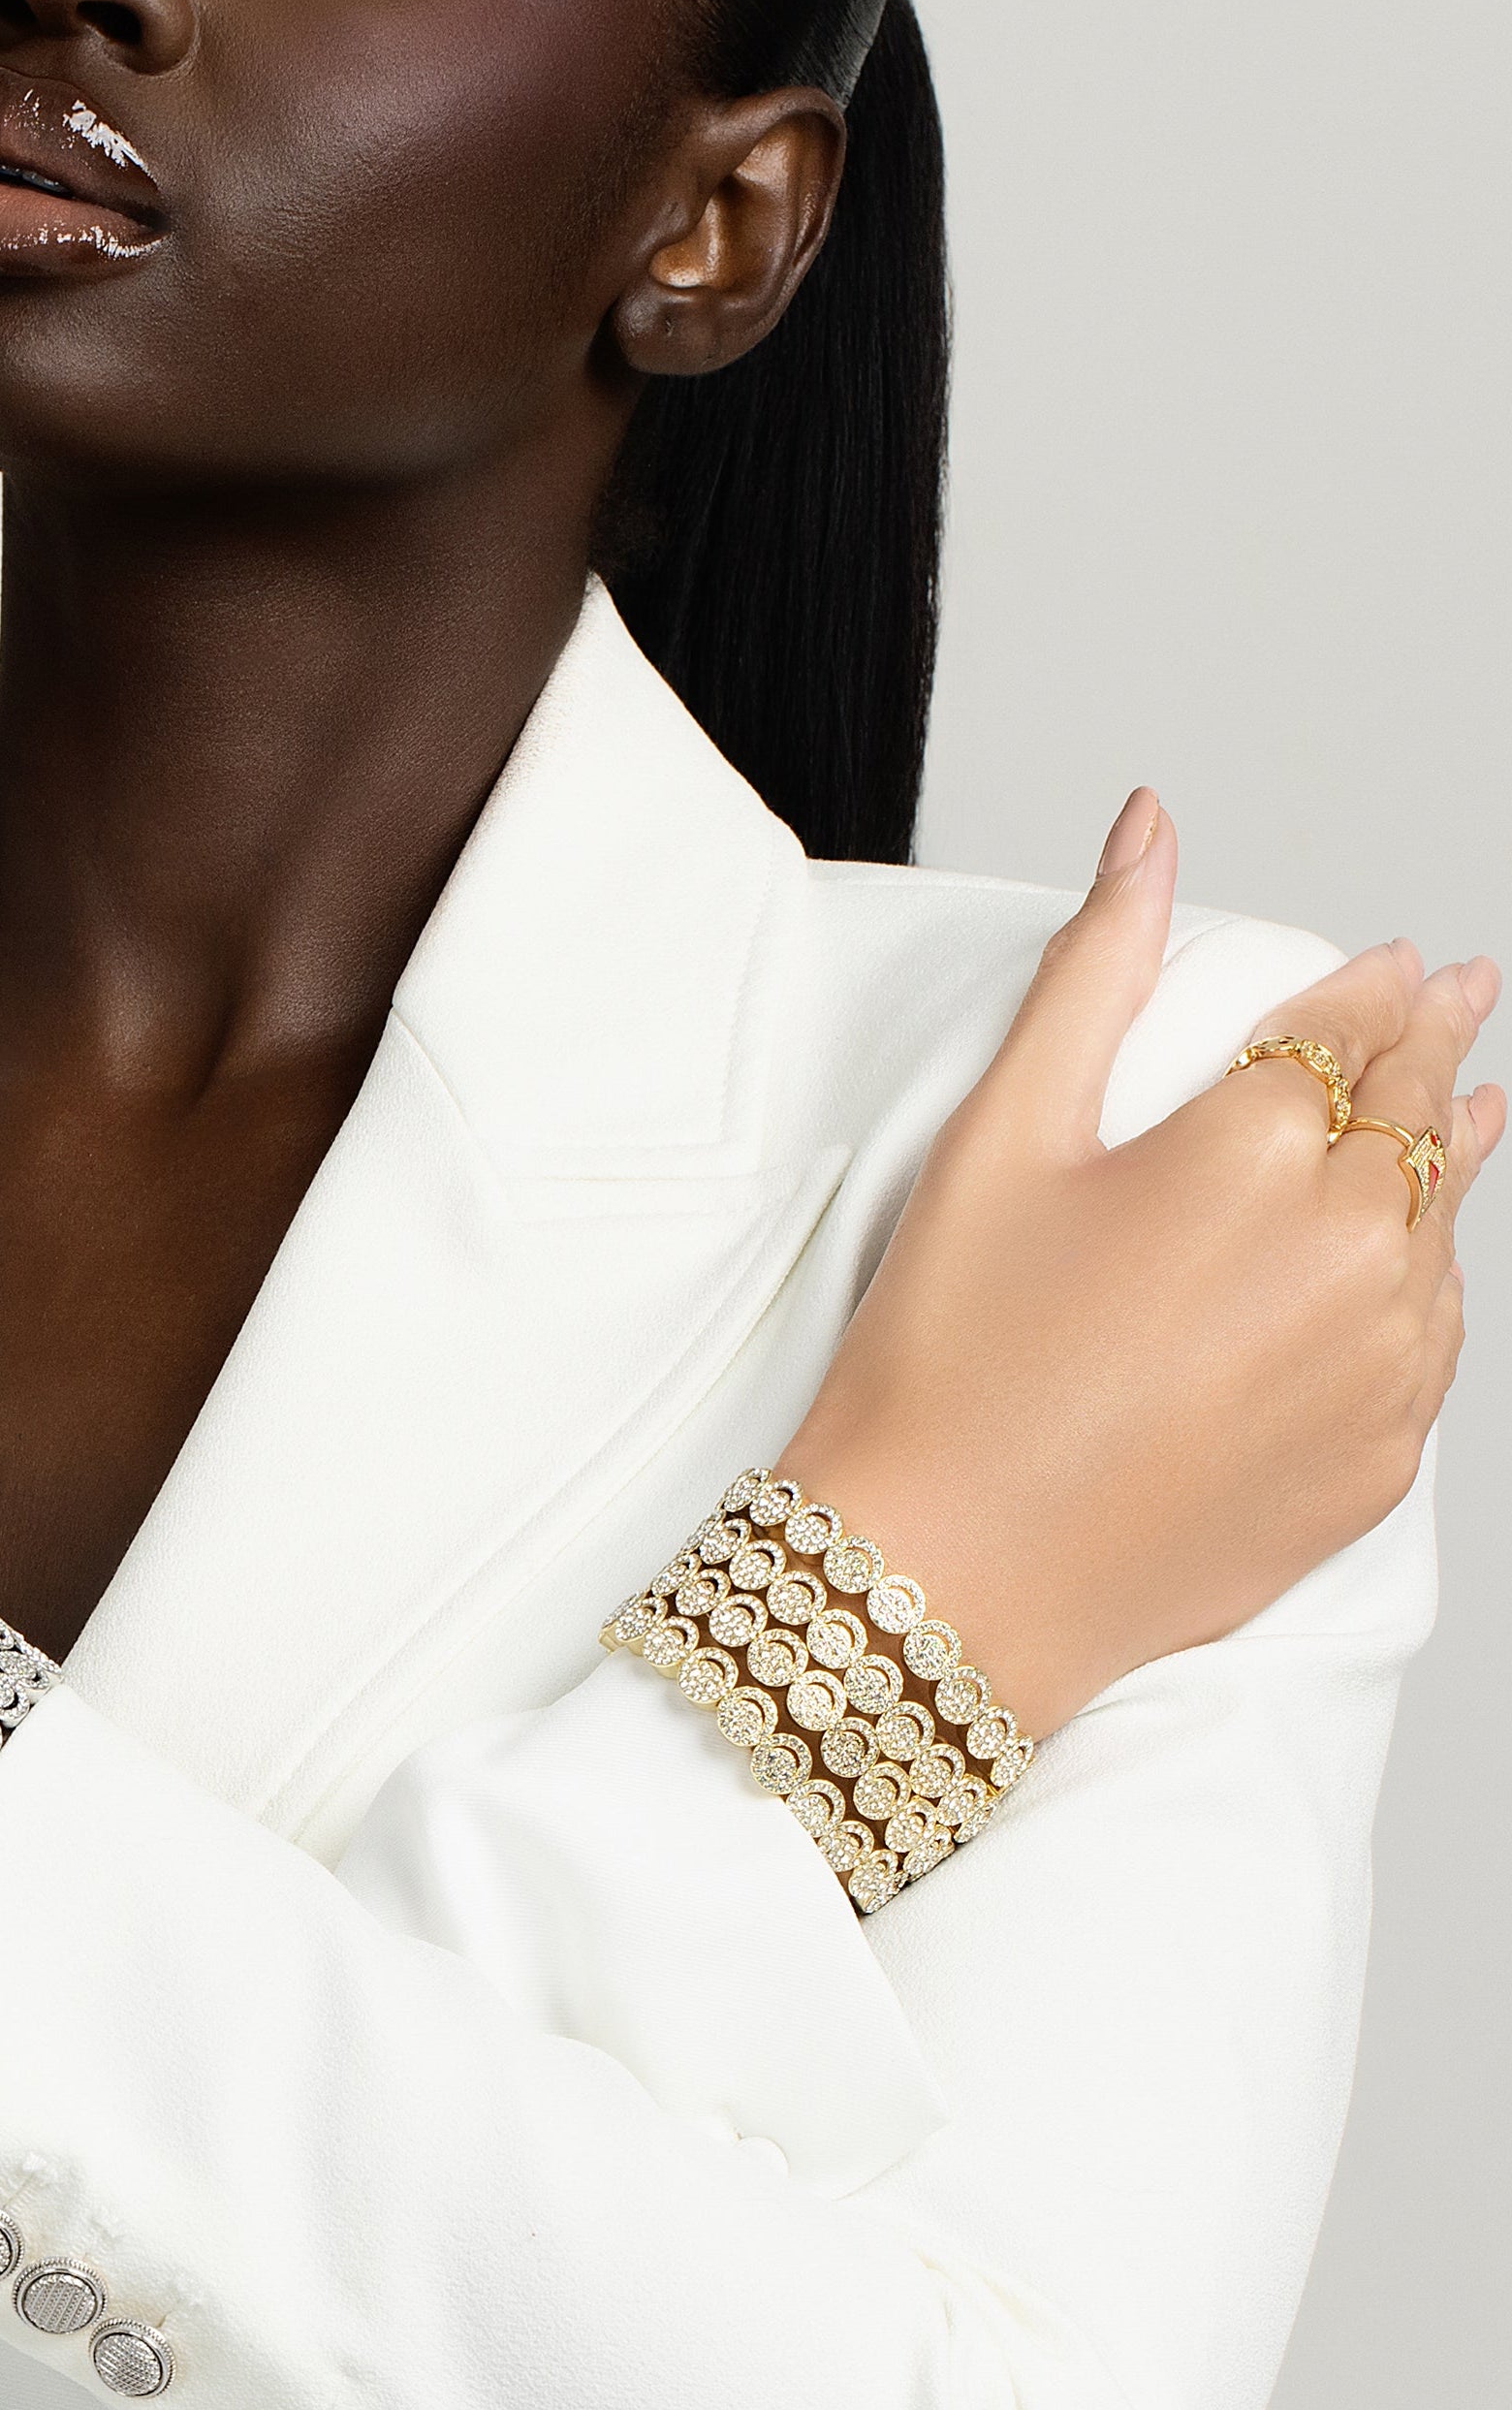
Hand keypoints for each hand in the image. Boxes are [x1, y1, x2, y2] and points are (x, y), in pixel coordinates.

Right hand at [786, 795, 1495, 1732]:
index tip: (1400, 961)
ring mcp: (1379, 1367)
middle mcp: (1350, 1252)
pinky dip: (1424, 1288)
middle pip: (1421, 1117)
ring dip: (1444, 1165)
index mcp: (1255, 1152)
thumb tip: (1153, 829)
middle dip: (1435, 1051)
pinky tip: (1406, 1271)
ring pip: (1444, 1230)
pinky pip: (1432, 1344)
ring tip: (1459, 1117)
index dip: (1378, 986)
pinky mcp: (1379, 1462)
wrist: (952, 1581)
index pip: (1355, 1028)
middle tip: (1459, 997)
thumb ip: (1095, 969)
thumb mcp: (1001, 1136)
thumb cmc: (948, 1358)